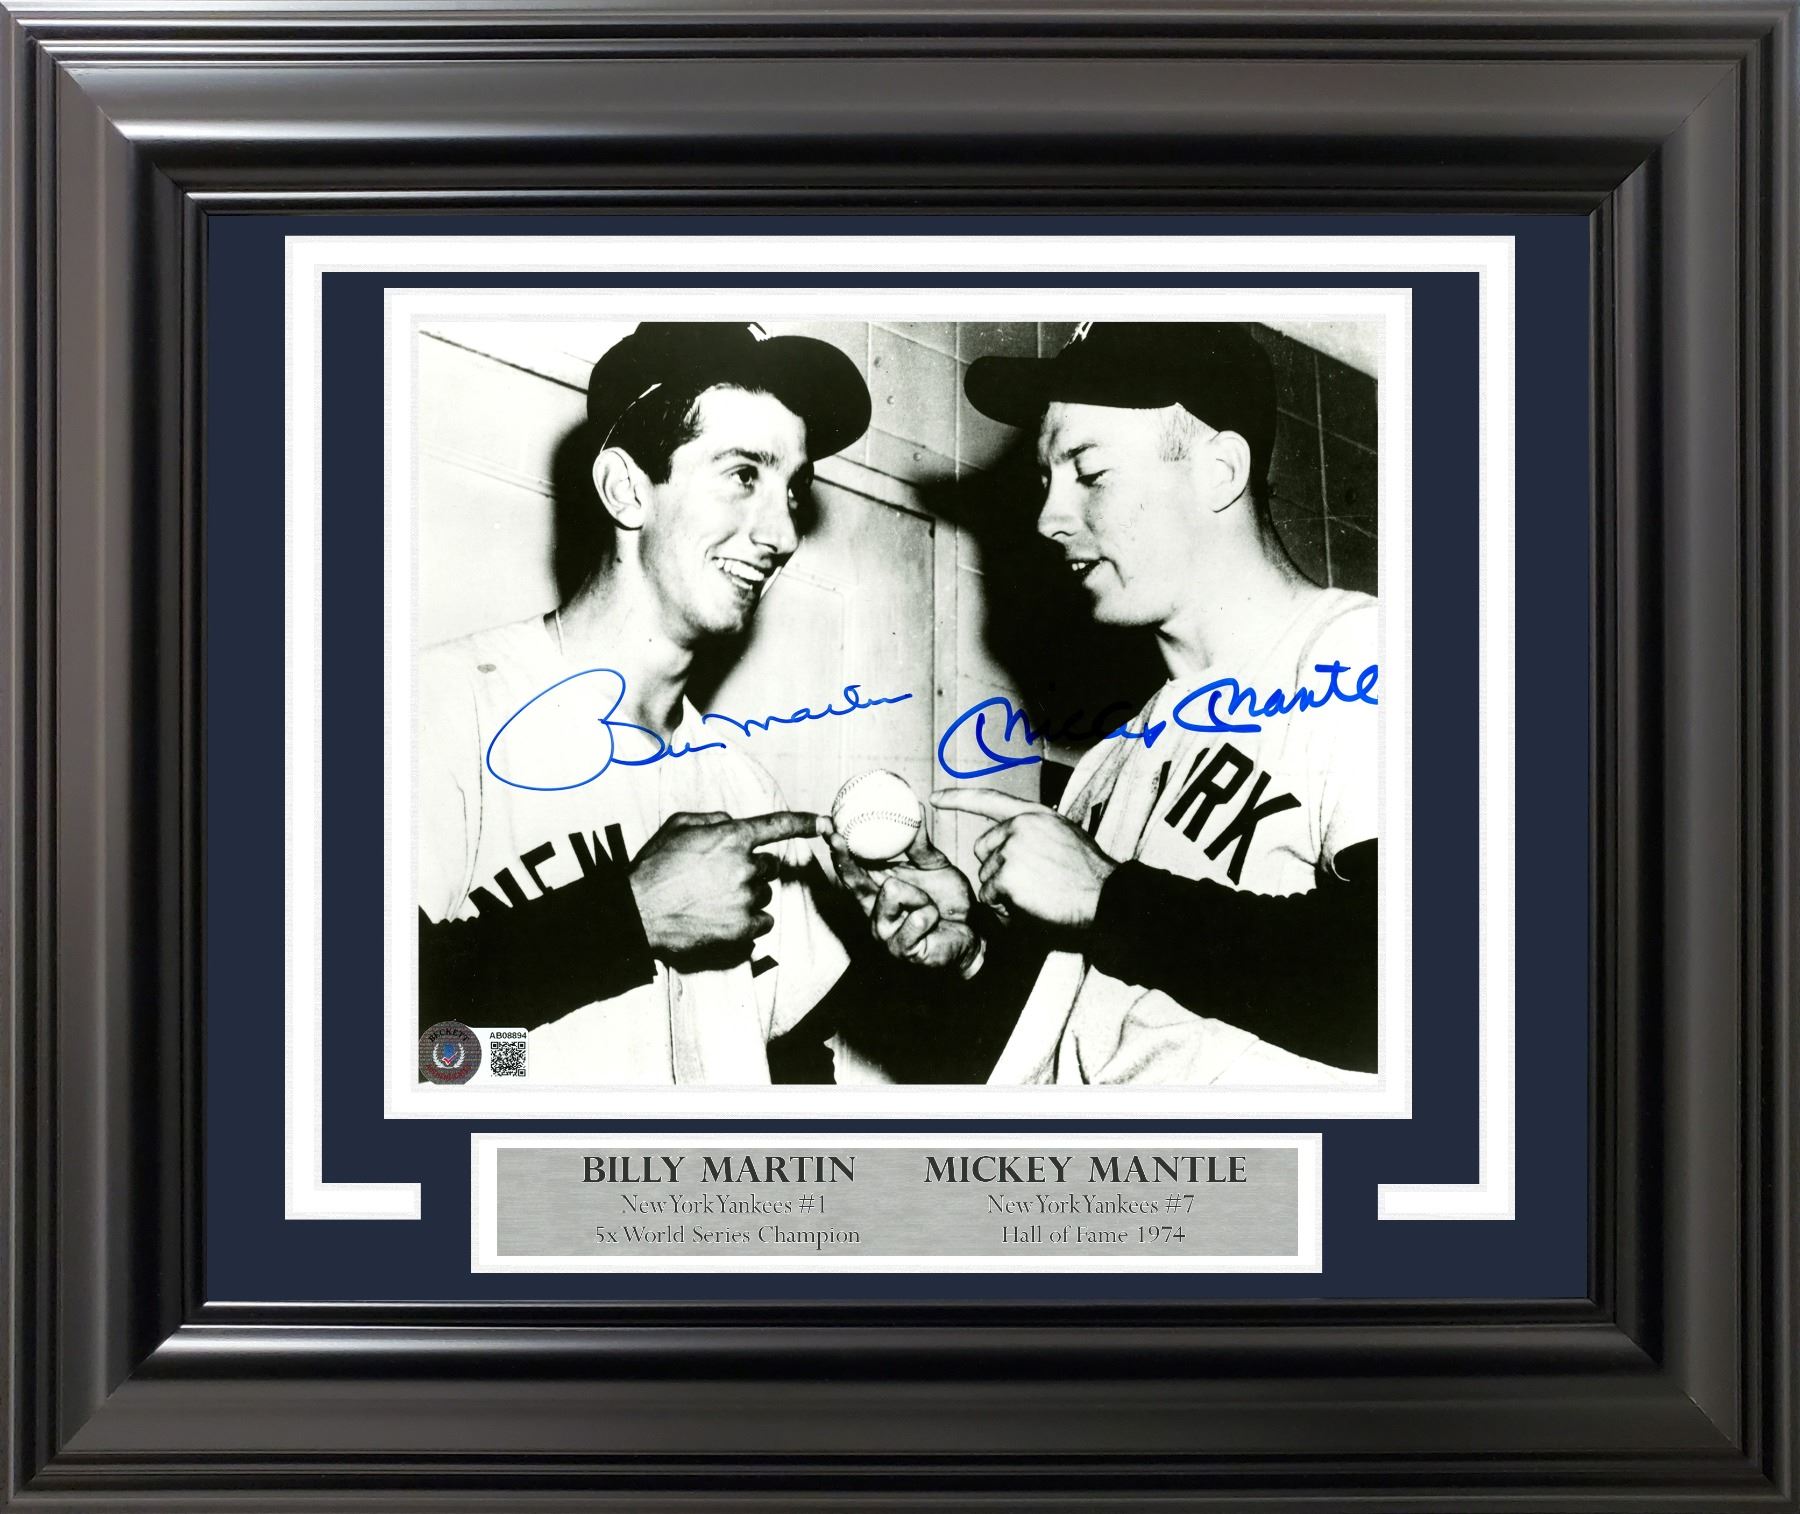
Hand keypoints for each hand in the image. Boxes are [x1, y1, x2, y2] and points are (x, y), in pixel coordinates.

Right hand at [628, 810, 824, 958]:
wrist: (638, 912)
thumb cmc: (653, 868)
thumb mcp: (677, 826)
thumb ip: (712, 819)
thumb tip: (733, 822)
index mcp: (731, 837)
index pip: (777, 825)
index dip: (805, 822)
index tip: (827, 823)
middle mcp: (744, 866)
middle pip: (768, 867)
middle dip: (750, 870)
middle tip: (720, 879)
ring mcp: (745, 899)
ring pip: (763, 895)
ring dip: (746, 897)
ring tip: (712, 901)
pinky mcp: (743, 929)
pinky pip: (762, 922)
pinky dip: (748, 922)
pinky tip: (722, 919)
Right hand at [827, 817, 978, 972]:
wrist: (972, 932)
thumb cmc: (948, 900)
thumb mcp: (934, 866)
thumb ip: (920, 844)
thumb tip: (916, 808)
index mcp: (877, 889)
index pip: (852, 866)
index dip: (837, 847)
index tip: (827, 824)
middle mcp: (873, 910)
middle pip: (853, 881)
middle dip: (843, 858)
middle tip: (837, 837)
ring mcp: (883, 933)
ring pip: (893, 892)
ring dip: (920, 896)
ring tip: (930, 906)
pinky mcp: (900, 949)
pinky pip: (916, 918)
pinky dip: (930, 915)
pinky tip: (934, 925)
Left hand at [931, 787, 1117, 931]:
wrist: (1105, 896)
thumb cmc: (1092, 874)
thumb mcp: (1065, 836)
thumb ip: (1035, 832)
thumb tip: (1011, 842)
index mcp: (1034, 814)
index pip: (989, 800)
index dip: (959, 799)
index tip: (935, 799)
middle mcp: (1019, 827)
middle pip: (984, 851)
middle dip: (997, 869)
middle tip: (1029, 883)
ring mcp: (1012, 850)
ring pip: (987, 877)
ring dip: (1004, 892)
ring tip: (1037, 895)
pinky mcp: (1009, 876)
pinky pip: (990, 896)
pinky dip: (1004, 907)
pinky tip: (1029, 905)